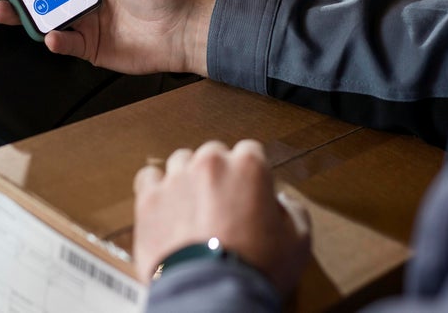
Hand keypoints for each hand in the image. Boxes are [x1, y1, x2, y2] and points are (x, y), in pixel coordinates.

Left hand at [132, 140, 311, 296]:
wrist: (212, 295)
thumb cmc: (254, 270)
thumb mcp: (298, 241)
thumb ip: (293, 211)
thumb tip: (282, 204)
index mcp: (249, 166)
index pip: (250, 152)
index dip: (250, 174)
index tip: (248, 193)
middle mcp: (211, 163)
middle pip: (213, 154)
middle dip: (217, 176)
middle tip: (221, 206)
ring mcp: (177, 178)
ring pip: (181, 163)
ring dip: (187, 180)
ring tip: (193, 209)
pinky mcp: (150, 198)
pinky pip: (149, 179)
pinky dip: (157, 189)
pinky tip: (166, 207)